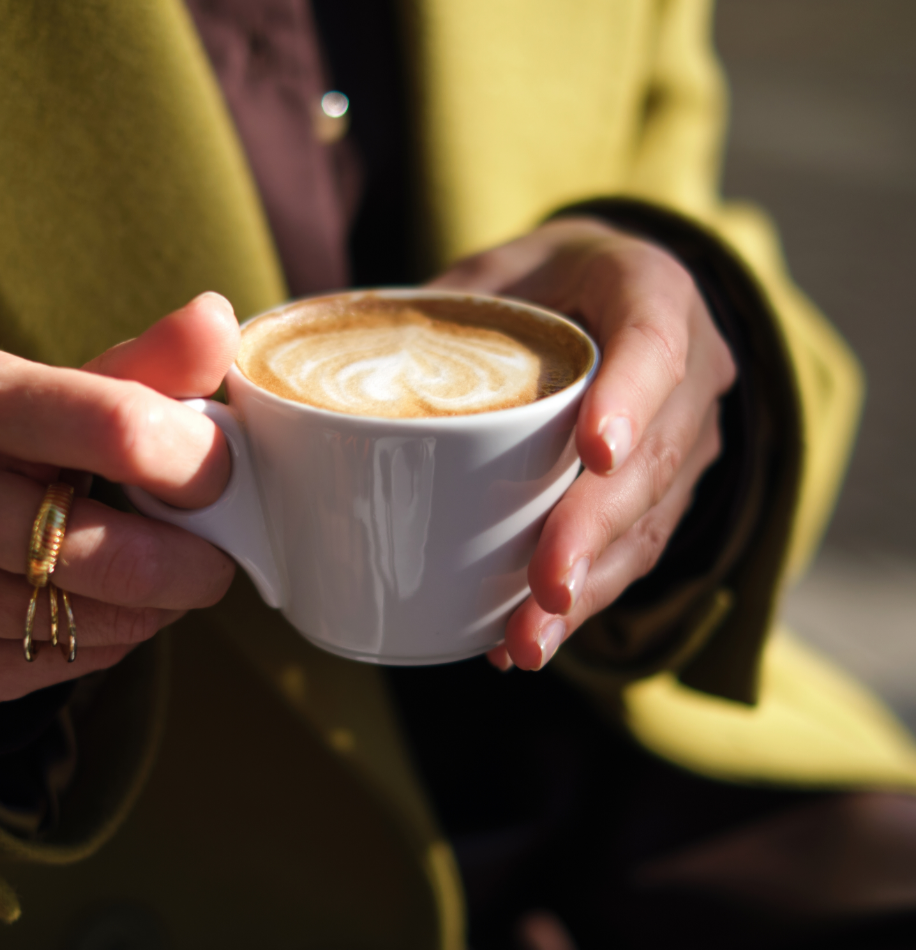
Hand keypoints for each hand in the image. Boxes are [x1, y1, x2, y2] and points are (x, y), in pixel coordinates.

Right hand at [0, 292, 240, 710]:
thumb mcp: (54, 388)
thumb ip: (146, 364)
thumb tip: (218, 319)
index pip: (119, 430)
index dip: (199, 462)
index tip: (221, 476)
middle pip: (120, 556)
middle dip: (197, 564)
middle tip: (214, 551)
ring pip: (103, 622)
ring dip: (156, 604)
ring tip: (147, 570)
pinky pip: (70, 665)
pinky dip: (107, 639)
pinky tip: (88, 604)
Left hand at [429, 218, 736, 670]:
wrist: (610, 292)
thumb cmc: (544, 279)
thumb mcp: (494, 269)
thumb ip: (440, 311)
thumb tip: (337, 368)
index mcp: (651, 290)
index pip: (655, 343)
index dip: (631, 399)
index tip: (594, 455)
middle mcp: (691, 369)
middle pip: (659, 457)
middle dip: (596, 530)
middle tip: (546, 589)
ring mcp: (689, 433)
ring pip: (654, 520)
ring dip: (591, 588)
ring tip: (529, 642)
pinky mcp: (670, 486)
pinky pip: (637, 548)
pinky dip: (582, 595)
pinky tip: (526, 635)